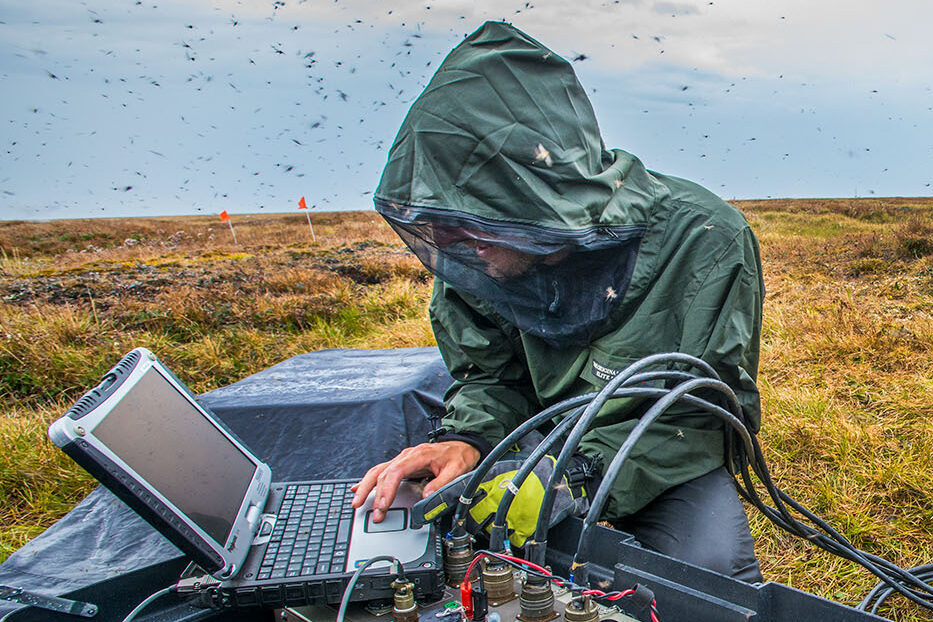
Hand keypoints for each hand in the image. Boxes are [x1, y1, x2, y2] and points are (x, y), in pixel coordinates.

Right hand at [350, 441, 480, 522]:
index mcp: (418, 455)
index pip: (396, 472)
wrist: (461, 446)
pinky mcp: (401, 465)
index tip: (383, 505)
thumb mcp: (456, 470)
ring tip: (357, 502)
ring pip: (377, 471)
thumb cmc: (457, 456)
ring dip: (365, 487)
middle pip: (382, 472)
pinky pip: (381, 472)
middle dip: (373, 493)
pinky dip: (369, 481)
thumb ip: (440, 484)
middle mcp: (406, 456)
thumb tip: (425, 496)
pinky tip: (359, 489)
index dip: (387, 489)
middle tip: (370, 511)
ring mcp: (402, 459)